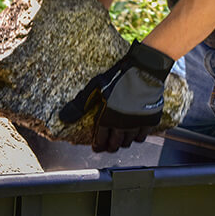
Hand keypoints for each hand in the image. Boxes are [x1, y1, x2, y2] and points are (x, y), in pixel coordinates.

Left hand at [60, 39, 175, 152]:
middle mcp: (122, 124)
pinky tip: (134, 134)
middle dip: (110, 147)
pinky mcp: (151, 119)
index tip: (97, 147)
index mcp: (107, 117)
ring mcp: (137, 123)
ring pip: (128, 142)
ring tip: (120, 140)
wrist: (145, 68)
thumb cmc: (119, 75)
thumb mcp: (95, 87)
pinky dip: (137, 138)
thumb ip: (80, 104)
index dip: (98, 146)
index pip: (101, 140)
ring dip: (122, 143)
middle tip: (108, 146)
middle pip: (115, 144)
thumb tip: (64, 118)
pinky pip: (142, 136)